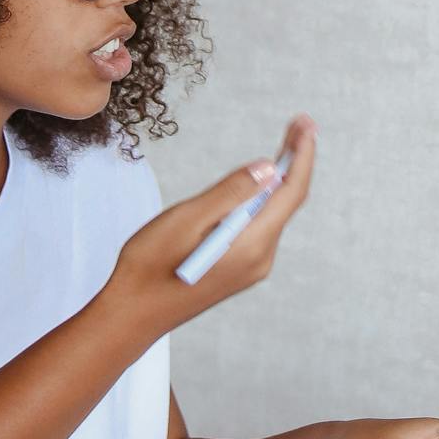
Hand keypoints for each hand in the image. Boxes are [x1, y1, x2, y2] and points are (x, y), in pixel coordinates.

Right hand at [108, 116, 316, 327]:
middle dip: (295, 160)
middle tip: (300, 123)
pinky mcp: (239, 269)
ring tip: (284, 144)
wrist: (132, 315)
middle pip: (287, 201)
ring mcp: (251, 267)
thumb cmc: (150, 266)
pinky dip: (263, 199)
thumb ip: (230, 192)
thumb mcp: (187, 219)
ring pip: (273, 213)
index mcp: (251, 245)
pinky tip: (255, 183)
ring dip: (279, 179)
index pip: (291, 192)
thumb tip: (269, 167)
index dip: (302, 154)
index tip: (307, 123)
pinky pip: (259, 226)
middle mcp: (260, 259)